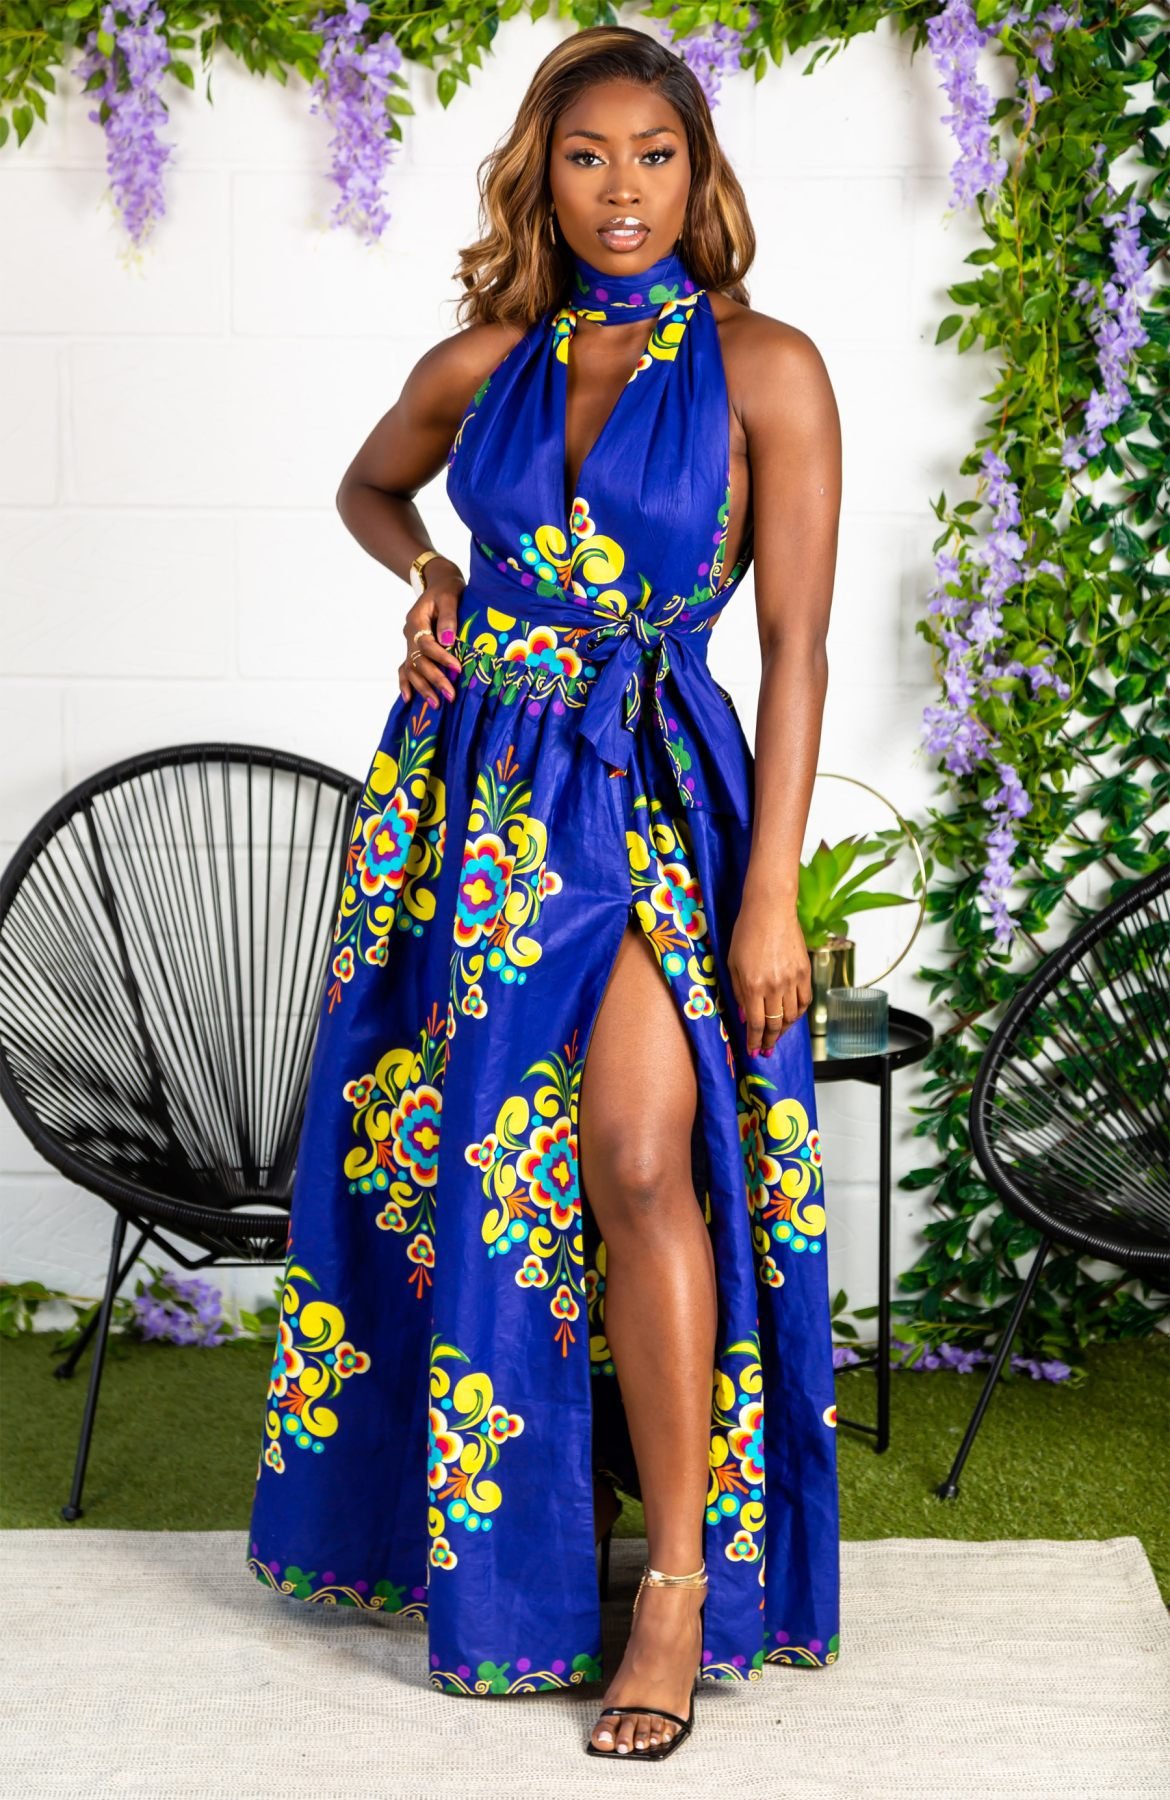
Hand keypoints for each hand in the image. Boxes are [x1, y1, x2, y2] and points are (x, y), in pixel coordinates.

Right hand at [399, 559, 465, 706]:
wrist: (440, 584)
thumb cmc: (448, 589)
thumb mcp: (450, 597)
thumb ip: (449, 618)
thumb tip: (448, 641)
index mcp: (416, 621)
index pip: (426, 645)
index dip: (441, 658)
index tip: (457, 668)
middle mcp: (410, 634)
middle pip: (418, 661)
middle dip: (434, 679)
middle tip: (450, 695)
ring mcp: (410, 643)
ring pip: (411, 669)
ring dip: (422, 687)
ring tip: (436, 705)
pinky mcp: (414, 649)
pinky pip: (406, 668)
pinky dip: (405, 683)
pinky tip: (408, 700)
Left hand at [727, 891, 811, 1057]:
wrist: (770, 910)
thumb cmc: (746, 934)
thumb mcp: (732, 964)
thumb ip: (738, 992)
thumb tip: (745, 1016)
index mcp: (753, 986)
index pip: (756, 1024)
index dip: (755, 1041)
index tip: (753, 1050)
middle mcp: (774, 986)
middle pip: (775, 1024)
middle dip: (770, 1041)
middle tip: (766, 1050)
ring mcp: (792, 979)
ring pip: (792, 1016)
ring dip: (784, 1030)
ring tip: (778, 1034)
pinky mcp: (805, 972)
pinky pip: (804, 1000)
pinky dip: (798, 1013)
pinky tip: (791, 1016)